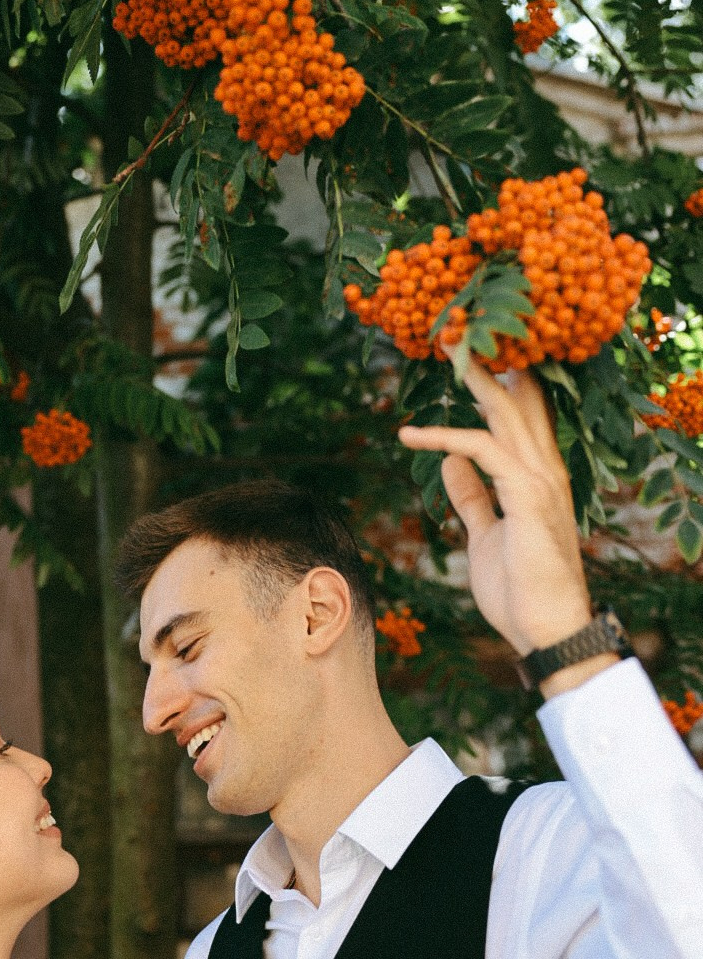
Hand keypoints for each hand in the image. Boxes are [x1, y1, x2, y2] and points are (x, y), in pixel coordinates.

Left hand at [397, 364, 593, 663]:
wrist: (547, 630)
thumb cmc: (520, 588)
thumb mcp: (486, 533)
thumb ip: (472, 496)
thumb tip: (451, 462)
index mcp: (538, 475)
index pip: (523, 412)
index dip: (500, 379)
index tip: (471, 350)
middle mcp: (544, 468)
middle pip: (518, 399)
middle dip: (489, 360)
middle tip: (459, 328)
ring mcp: (539, 481)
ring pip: (504, 412)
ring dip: (473, 378)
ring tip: (443, 350)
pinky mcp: (526, 497)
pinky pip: (481, 451)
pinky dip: (444, 438)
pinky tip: (412, 436)